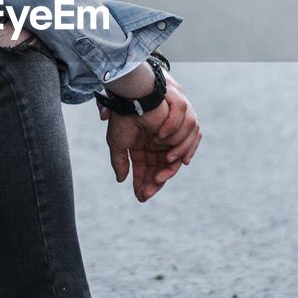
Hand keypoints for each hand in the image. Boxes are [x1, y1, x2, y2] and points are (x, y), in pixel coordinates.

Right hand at [103, 73, 201, 201]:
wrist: (134, 101)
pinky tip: (162, 170)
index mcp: (140, 146)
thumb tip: (121, 180)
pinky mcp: (176, 134)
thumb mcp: (117, 144)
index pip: (144, 169)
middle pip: (157, 170)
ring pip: (168, 164)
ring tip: (155, 182)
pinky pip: (180, 153)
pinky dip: (172, 164)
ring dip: (162, 175)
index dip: (141, 183)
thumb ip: (120, 162)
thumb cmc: (123, 119)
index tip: (140, 197)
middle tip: (145, 195)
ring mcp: (165, 140)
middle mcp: (154, 144)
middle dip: (152, 184)